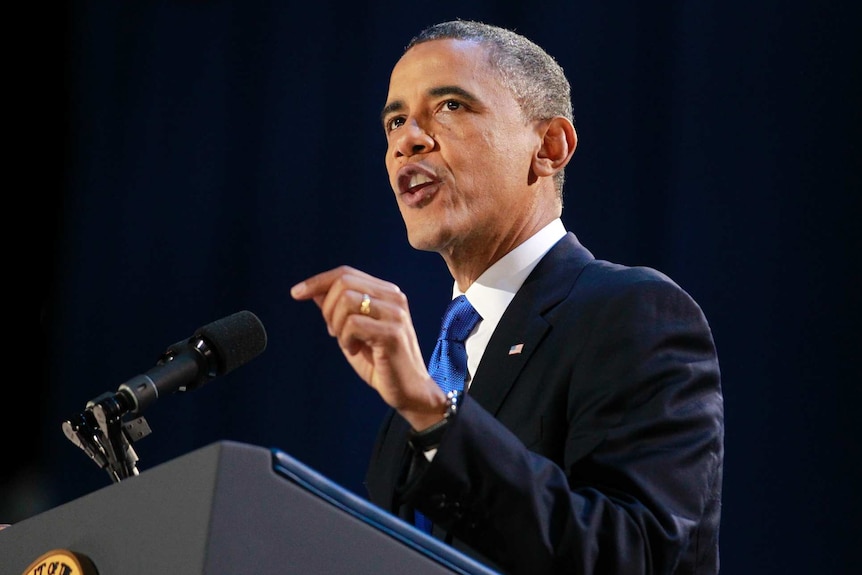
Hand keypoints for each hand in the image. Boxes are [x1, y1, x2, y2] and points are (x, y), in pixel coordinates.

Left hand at [291, 266, 447, 429]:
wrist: (408, 391)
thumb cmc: (380, 363)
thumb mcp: (352, 332)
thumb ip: (337, 310)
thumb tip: (314, 291)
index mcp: (386, 293)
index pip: (346, 273)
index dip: (318, 281)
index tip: (296, 293)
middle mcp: (394, 297)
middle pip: (343, 282)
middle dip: (327, 308)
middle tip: (333, 332)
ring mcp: (395, 313)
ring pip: (346, 300)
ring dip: (337, 325)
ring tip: (347, 343)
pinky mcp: (393, 332)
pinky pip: (353, 324)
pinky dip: (346, 339)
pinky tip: (355, 350)